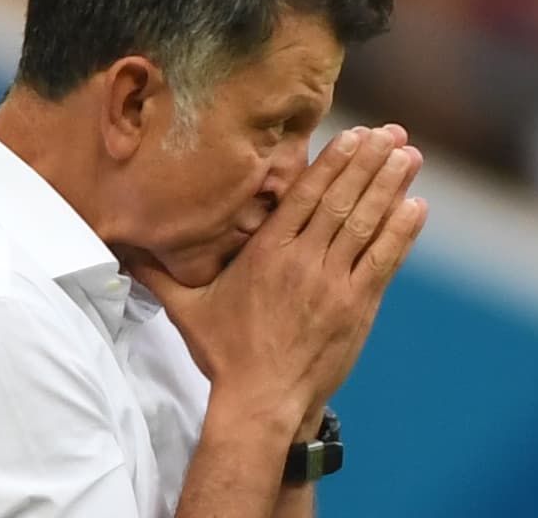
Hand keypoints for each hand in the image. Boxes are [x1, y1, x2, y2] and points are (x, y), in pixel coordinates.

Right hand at [128, 127, 426, 431]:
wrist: (261, 403)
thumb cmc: (224, 354)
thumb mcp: (185, 309)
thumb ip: (157, 273)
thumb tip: (120, 248)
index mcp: (266, 253)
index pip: (304, 195)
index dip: (332, 161)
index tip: (355, 135)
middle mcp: (302, 260)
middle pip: (341, 200)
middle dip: (369, 162)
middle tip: (393, 133)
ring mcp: (333, 283)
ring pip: (366, 223)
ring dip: (391, 187)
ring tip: (410, 156)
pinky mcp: (356, 307)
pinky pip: (384, 261)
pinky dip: (401, 233)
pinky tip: (418, 206)